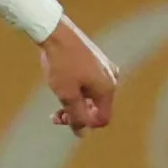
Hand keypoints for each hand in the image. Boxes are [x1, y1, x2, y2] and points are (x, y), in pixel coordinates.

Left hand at [39, 18, 118, 136]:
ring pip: (92, 95)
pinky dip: (77, 89)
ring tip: (57, 98)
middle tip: (55, 114)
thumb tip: (83, 134)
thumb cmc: (62, 64)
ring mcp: (105, 68)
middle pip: (97, 107)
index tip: (63, 118)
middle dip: (76, 113)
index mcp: (108, 89)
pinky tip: (61, 83)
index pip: (101, 118)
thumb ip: (76, 116)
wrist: (56, 33)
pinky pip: (90, 83)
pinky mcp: (97, 60)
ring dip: (75, 102)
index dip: (83, 124)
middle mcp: (111, 78)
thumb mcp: (67, 95)